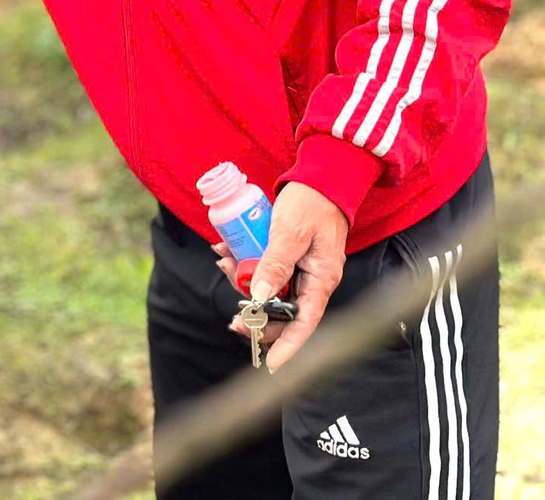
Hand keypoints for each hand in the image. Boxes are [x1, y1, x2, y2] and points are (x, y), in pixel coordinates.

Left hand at [240, 182, 347, 371]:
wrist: (321, 177)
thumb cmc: (310, 203)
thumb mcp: (289, 232)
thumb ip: (274, 264)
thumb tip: (258, 298)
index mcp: (321, 279)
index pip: (304, 324)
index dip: (287, 347)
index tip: (270, 366)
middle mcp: (313, 280)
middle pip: (283, 313)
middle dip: (255, 314)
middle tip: (231, 316)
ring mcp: (302, 270)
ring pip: (270, 291)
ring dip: (244, 282)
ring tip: (223, 261)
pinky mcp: (290, 258)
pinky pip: (267, 270)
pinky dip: (247, 264)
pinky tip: (227, 250)